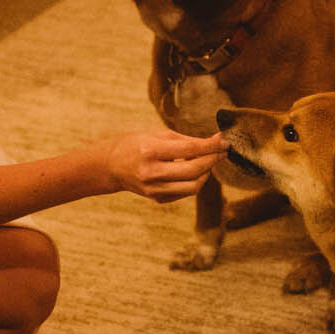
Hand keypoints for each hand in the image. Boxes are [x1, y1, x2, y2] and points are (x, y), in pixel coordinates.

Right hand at [102, 129, 225, 202]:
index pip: (190, 149)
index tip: (224, 140)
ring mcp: (154, 189)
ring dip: (206, 173)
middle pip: (194, 170)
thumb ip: (184, 140)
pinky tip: (196, 171)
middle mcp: (152, 172)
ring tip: (209, 161)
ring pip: (193, 186)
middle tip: (222, 151)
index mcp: (151, 151)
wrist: (111, 166)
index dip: (211, 145)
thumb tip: (212, 142)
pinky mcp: (157, 198)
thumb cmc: (135, 145)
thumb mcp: (156, 135)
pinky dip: (195, 182)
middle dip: (213, 159)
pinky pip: (185, 192)